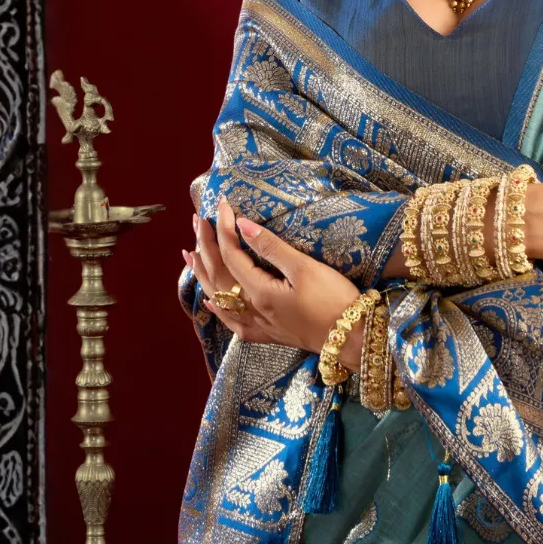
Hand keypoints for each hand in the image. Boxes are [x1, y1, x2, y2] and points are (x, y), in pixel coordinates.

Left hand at [184, 195, 363, 364]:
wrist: (352, 339)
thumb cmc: (333, 300)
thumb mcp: (304, 269)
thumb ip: (271, 247)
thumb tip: (242, 225)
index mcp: (259, 292)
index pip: (232, 255)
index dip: (225, 228)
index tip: (222, 204)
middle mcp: (252, 309)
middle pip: (219, 275)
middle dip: (206, 246)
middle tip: (197, 220)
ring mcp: (259, 324)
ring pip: (220, 297)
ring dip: (203, 274)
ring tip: (190, 254)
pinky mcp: (270, 334)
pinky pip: (235, 322)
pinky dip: (219, 310)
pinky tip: (210, 302)